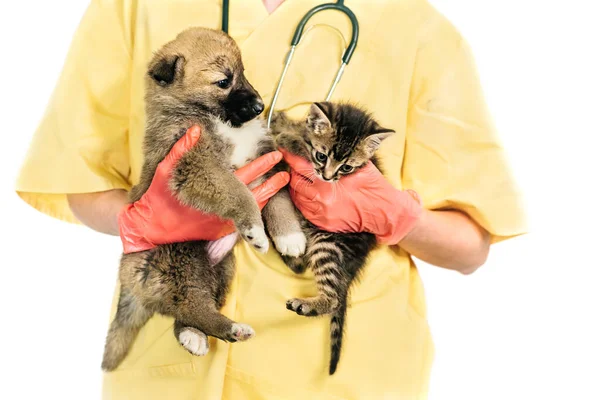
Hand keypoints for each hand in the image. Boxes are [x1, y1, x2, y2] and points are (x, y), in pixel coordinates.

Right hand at [119, 125, 289, 252]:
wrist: (151, 233)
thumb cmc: (157, 201)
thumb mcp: (164, 172)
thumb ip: (180, 150)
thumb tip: (195, 129)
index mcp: (213, 192)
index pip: (245, 176)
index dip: (262, 166)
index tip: (276, 156)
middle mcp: (223, 209)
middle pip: (255, 193)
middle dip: (272, 182)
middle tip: (287, 172)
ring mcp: (222, 222)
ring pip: (252, 209)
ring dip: (267, 196)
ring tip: (281, 185)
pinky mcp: (218, 233)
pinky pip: (243, 222)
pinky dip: (255, 213)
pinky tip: (263, 204)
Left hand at [281, 149, 421, 244]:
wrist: (383, 213)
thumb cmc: (373, 187)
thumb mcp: (359, 167)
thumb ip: (343, 157)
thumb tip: (331, 144)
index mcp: (328, 182)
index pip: (301, 166)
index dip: (290, 157)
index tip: (283, 151)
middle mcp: (320, 199)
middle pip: (295, 182)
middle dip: (293, 172)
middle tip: (295, 166)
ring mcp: (320, 213)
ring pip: (297, 197)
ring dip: (297, 187)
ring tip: (301, 179)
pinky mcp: (323, 223)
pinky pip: (304, 210)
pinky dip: (303, 201)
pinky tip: (308, 194)